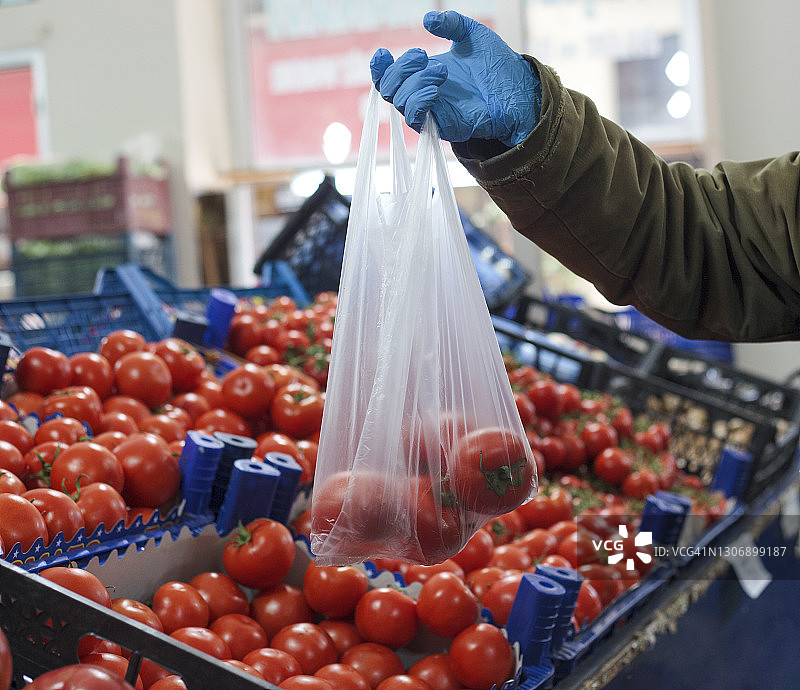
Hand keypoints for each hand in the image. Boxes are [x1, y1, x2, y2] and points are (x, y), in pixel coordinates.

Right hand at [370, 10, 540, 146]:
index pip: (390, 76)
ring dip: (415, 83)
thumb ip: (451, 24)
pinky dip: (418, 103)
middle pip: (388, 89)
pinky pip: (416, 119)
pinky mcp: (441, 126)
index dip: (379, 68)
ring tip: (442, 72)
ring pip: (400, 102)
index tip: (383, 54)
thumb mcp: (472, 35)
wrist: (518, 90)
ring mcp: (432, 111)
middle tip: (423, 55)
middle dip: (400, 69)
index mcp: (425, 74)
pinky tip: (435, 91)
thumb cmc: (497, 66)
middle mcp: (424, 93)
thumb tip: (427, 19)